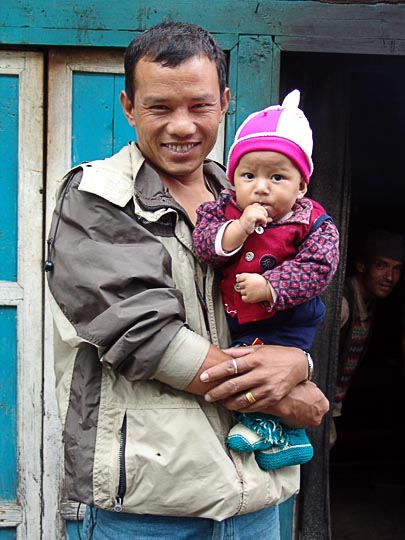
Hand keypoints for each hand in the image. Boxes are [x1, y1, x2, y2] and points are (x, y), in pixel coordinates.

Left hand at [199, 345, 328, 427]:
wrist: (298, 365)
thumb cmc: (275, 355)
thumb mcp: (257, 349)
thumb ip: (239, 352)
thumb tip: (221, 352)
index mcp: (255, 359)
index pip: (231, 366)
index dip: (215, 372)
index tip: (203, 377)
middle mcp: (260, 374)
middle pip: (233, 386)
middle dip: (217, 392)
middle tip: (207, 396)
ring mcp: (267, 388)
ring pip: (242, 400)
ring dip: (227, 403)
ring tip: (220, 402)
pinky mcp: (272, 399)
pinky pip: (253, 407)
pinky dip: (241, 408)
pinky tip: (234, 406)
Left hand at [235, 272, 272, 302]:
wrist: (269, 290)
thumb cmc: (263, 283)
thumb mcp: (255, 276)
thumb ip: (246, 276)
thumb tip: (237, 277)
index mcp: (248, 277)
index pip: (239, 278)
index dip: (240, 280)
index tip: (242, 281)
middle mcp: (247, 283)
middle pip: (240, 285)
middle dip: (244, 286)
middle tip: (250, 287)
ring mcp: (247, 291)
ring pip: (242, 292)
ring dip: (245, 292)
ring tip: (252, 291)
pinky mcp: (248, 298)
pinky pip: (243, 298)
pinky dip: (246, 298)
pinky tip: (251, 295)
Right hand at [239, 203, 269, 234]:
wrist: (241, 229)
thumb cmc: (248, 225)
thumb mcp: (257, 220)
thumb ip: (263, 218)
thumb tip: (271, 219)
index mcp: (251, 206)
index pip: (261, 206)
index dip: (263, 212)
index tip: (263, 218)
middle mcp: (250, 207)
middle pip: (263, 209)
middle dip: (265, 215)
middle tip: (263, 221)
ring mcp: (250, 210)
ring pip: (263, 213)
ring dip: (265, 219)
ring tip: (263, 224)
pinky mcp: (251, 215)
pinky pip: (262, 217)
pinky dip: (264, 221)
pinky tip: (263, 225)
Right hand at [264, 380, 328, 427]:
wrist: (281, 401)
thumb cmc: (293, 392)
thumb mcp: (307, 384)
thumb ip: (313, 389)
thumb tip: (310, 389)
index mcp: (324, 405)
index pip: (321, 401)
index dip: (313, 396)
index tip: (308, 394)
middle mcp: (318, 417)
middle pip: (315, 410)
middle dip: (308, 405)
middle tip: (300, 398)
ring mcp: (307, 424)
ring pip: (306, 416)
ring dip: (301, 411)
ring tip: (293, 402)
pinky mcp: (297, 428)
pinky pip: (297, 421)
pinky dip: (294, 416)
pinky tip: (290, 407)